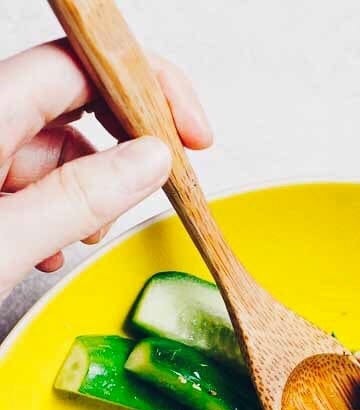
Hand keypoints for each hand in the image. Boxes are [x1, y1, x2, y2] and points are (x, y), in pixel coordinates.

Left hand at [0, 38, 211, 299]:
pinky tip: (49, 248)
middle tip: (159, 186)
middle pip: (72, 103)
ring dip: (84, 193)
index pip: (84, 64)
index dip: (148, 88)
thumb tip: (151, 161)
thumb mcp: (7, 243)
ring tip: (80, 240)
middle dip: (120, 149)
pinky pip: (24, 177)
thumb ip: (78, 199)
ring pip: (50, 148)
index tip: (193, 133)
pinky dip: (50, 210)